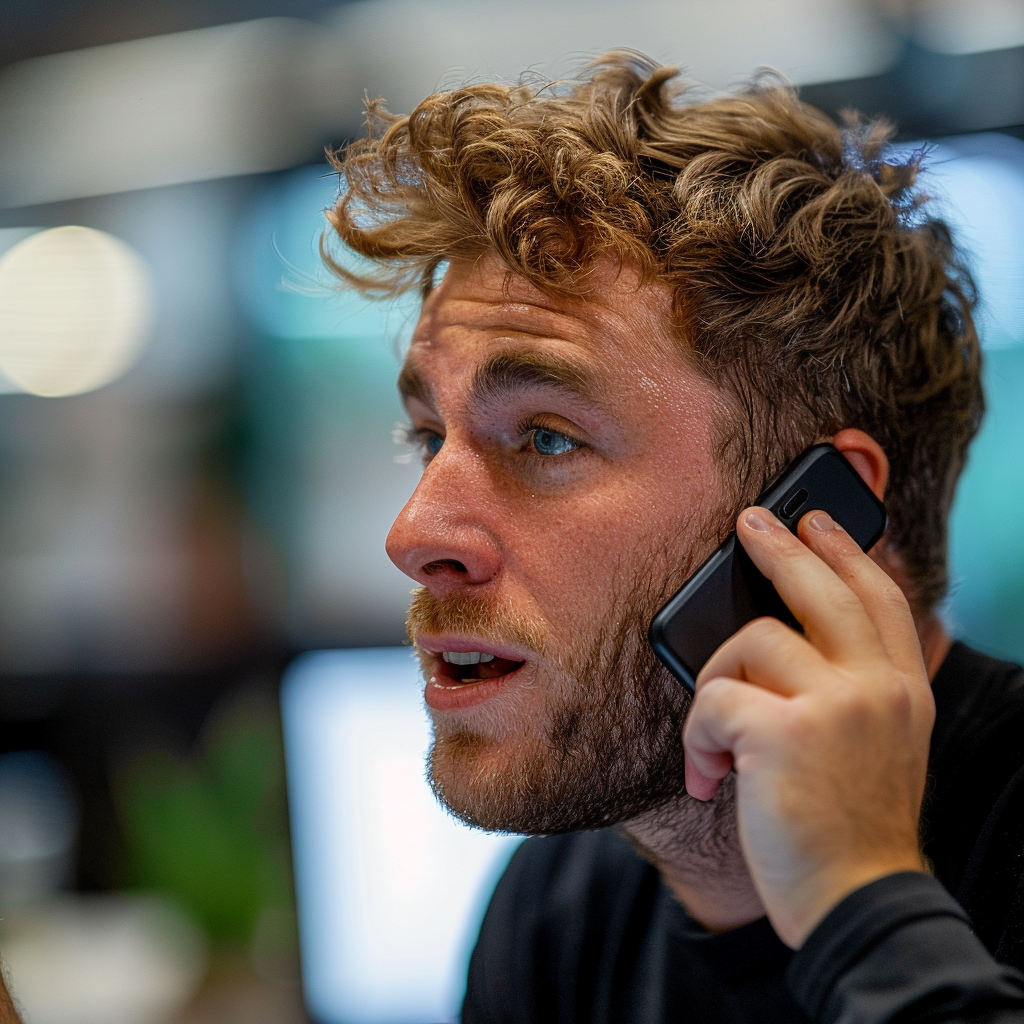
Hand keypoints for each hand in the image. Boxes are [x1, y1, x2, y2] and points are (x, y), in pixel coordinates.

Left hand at [682, 507, 934, 947]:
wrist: (856, 902)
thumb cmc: (849, 830)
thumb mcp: (876, 749)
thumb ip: (849, 692)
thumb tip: (778, 638)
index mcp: (901, 691)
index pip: (880, 599)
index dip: (847, 553)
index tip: (819, 522)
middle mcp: (877, 688)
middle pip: (823, 590)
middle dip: (782, 546)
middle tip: (751, 521)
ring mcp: (837, 704)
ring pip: (749, 642)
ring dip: (713, 688)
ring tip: (711, 745)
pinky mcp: (786, 730)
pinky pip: (715, 698)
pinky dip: (697, 737)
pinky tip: (709, 777)